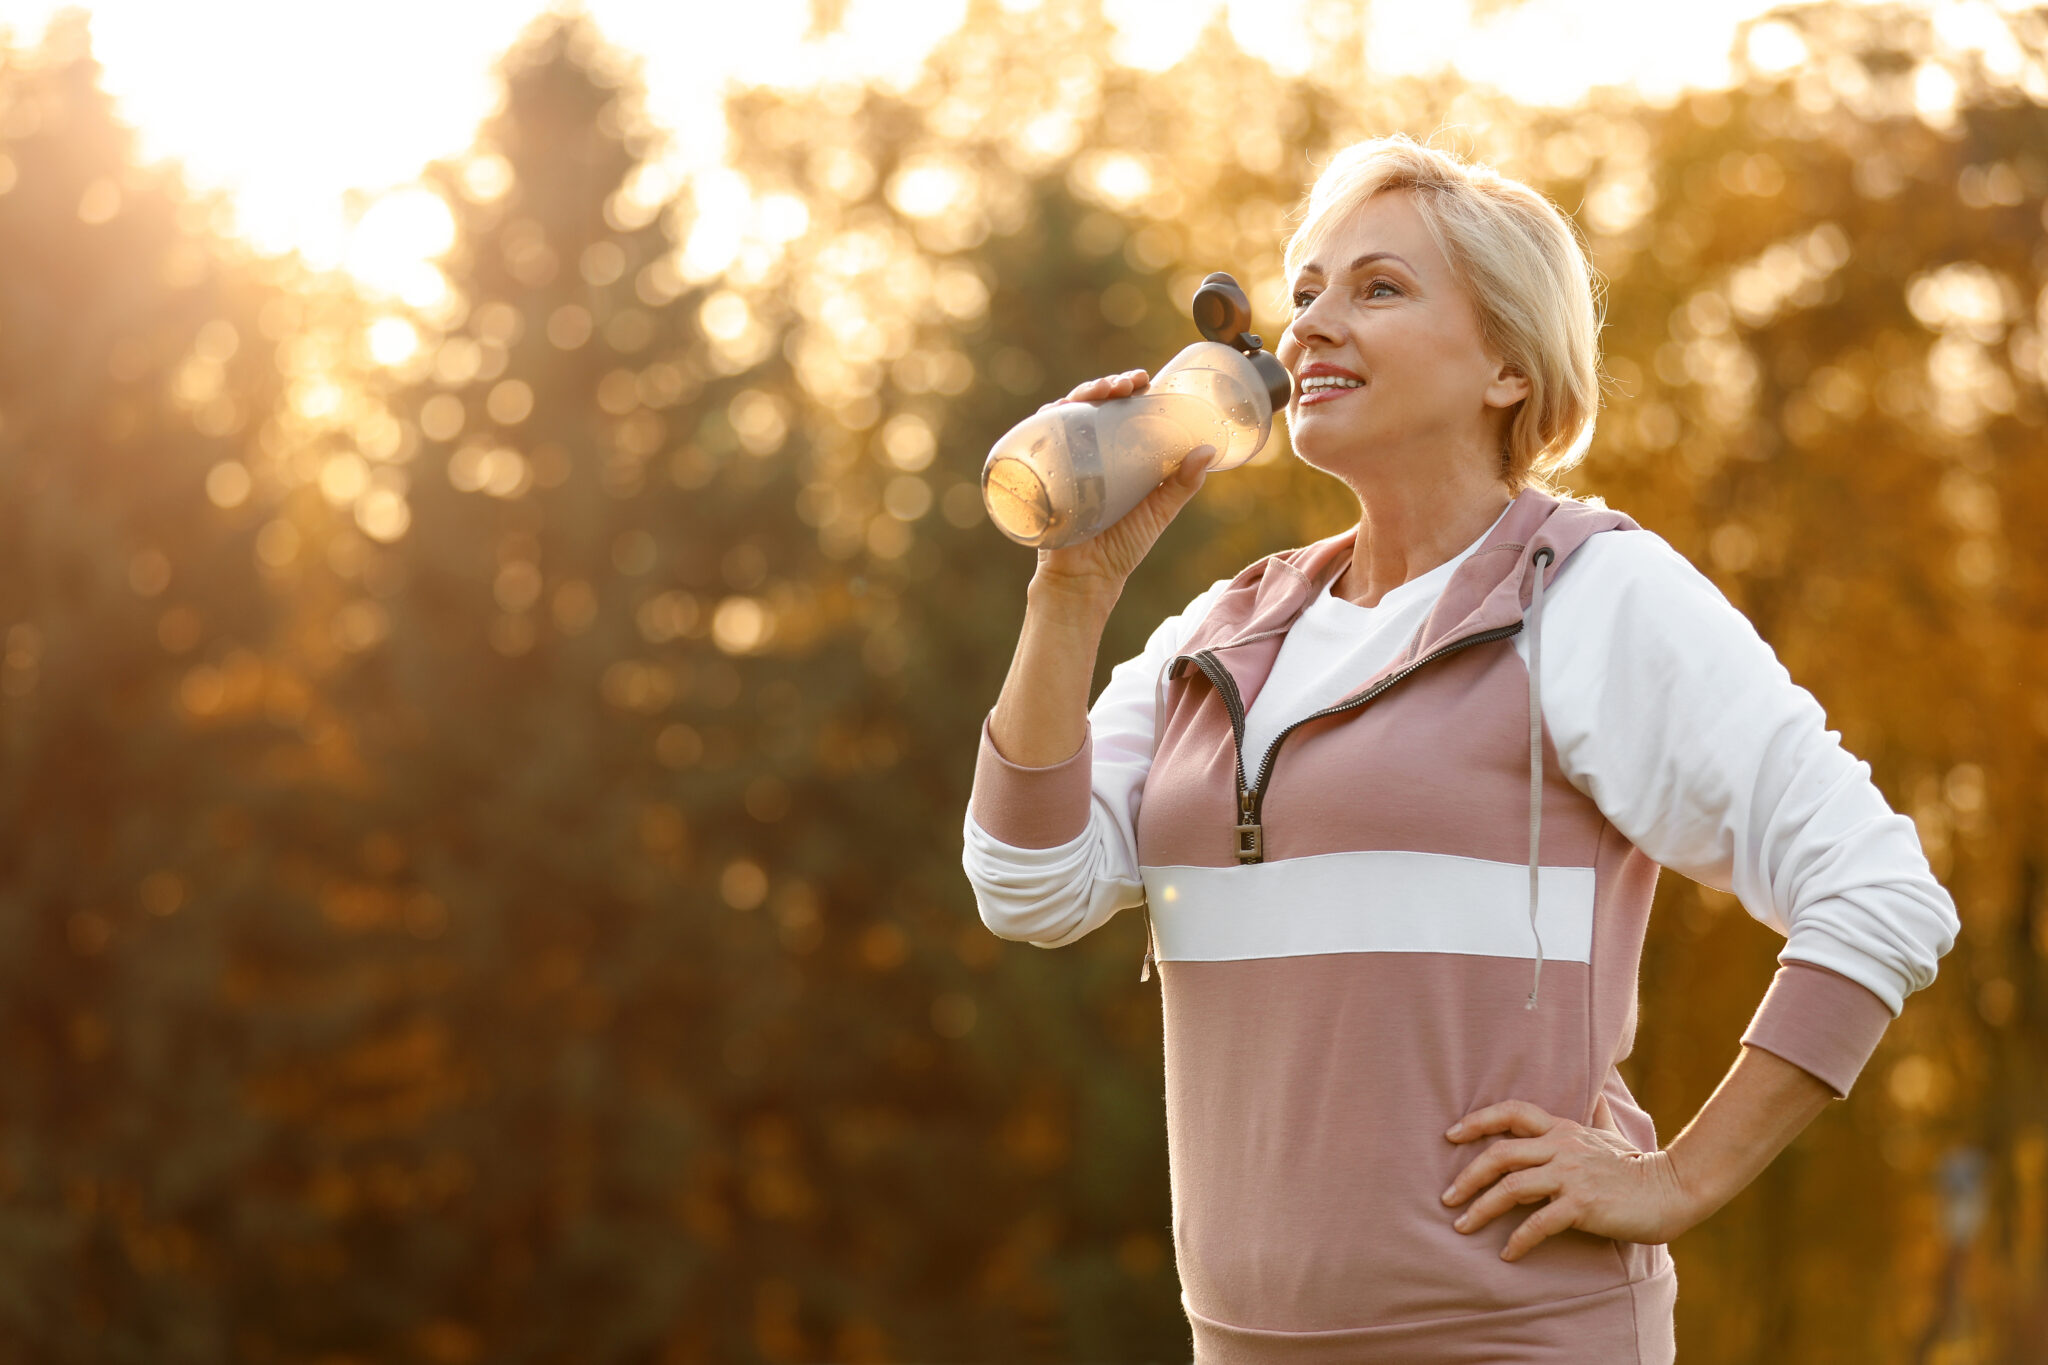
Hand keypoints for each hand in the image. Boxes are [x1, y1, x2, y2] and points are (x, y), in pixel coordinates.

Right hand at [1030, 369, 1214, 601]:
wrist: (1087, 579)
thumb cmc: (1121, 547)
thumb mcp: (1159, 511)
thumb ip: (1183, 484)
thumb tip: (1209, 450)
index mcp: (1116, 455)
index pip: (1121, 411)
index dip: (1131, 390)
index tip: (1145, 382)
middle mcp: (1087, 452)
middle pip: (1093, 406)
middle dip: (1107, 386)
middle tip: (1126, 385)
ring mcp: (1063, 460)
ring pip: (1065, 414)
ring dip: (1080, 395)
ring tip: (1101, 392)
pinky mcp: (1042, 473)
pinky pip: (1037, 439)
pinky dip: (1045, 419)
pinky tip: (1057, 409)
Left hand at [1441, 1100, 1703, 1261]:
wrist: (1673, 1191)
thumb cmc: (1638, 1166)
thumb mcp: (1610, 1134)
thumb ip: (1596, 1114)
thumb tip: (1597, 1092)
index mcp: (1563, 1129)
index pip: (1512, 1113)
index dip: (1477, 1120)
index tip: (1450, 1135)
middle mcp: (1562, 1147)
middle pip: (1500, 1154)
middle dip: (1467, 1176)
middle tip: (1447, 1197)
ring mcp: (1571, 1175)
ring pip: (1511, 1187)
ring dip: (1481, 1209)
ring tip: (1462, 1226)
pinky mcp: (1582, 1205)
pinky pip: (1539, 1223)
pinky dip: (1518, 1240)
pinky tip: (1507, 1254)